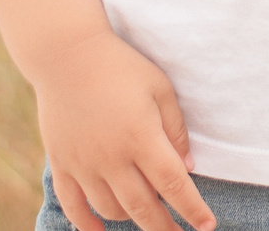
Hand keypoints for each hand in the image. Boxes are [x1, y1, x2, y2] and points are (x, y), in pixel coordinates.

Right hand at [31, 28, 215, 230]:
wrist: (67, 55)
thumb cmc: (121, 67)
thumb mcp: (160, 88)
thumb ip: (176, 129)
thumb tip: (188, 167)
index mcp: (141, 137)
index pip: (174, 185)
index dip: (192, 209)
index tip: (206, 226)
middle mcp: (112, 157)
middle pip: (144, 207)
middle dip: (165, 227)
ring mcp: (83, 164)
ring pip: (111, 210)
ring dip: (132, 219)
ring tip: (147, 218)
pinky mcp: (62, 164)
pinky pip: (74, 206)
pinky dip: (88, 225)